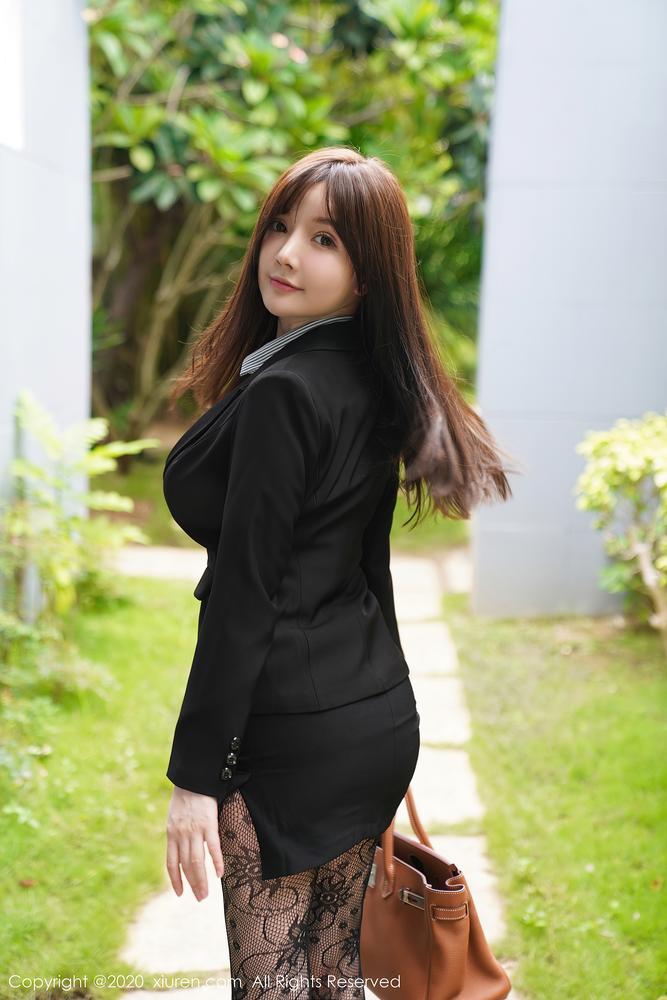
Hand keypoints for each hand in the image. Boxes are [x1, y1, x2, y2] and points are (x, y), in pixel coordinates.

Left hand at [166, 785, 224, 899]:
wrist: (192, 779)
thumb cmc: (184, 797)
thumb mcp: (174, 816)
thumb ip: (176, 833)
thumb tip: (180, 848)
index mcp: (171, 834)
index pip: (171, 863)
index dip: (175, 880)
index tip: (179, 893)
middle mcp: (181, 835)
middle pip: (186, 866)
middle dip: (192, 884)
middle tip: (199, 898)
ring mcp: (195, 830)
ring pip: (197, 861)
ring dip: (201, 880)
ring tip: (206, 894)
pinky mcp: (208, 824)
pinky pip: (213, 847)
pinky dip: (216, 862)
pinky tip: (220, 874)